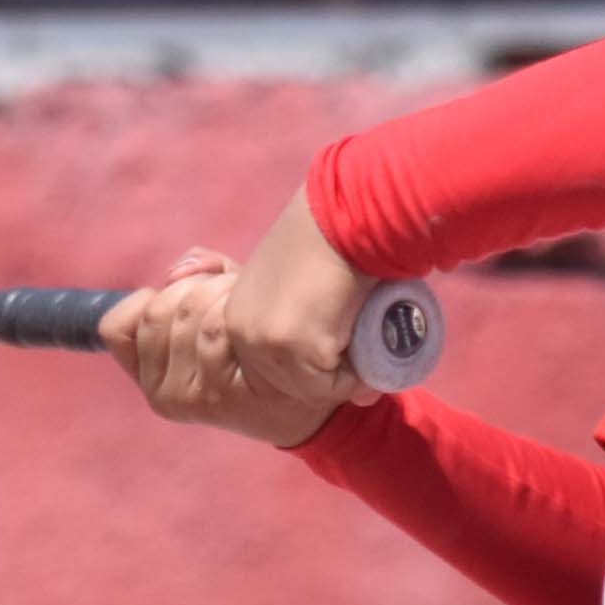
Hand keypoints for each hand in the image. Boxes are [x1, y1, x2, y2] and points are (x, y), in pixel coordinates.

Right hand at [99, 247, 340, 448]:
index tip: (185, 295)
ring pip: (188, 314)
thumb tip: (182, 269)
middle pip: (158, 310)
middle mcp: (161, 395)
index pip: (117, 325)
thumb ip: (196, 277)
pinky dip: (235, 307)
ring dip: (221, 292)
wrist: (308, 402)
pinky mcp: (221, 397)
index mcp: (148, 378)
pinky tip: (255, 315)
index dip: (151, 298)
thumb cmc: (257, 348)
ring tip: (247, 301)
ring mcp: (190, 399)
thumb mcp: (216, 308)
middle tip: (230, 292)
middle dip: (197, 286)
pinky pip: (215, 329)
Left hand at [223, 190, 380, 412]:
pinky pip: (331, 388)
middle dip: (327, 379)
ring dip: (346, 377)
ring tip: (366, 339)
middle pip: (288, 386)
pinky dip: (357, 376)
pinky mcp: (292, 348)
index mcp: (236, 315)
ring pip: (311, 390)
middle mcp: (240, 330)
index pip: (269, 370)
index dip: (310, 367)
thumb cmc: (334, 241)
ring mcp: (263, 341)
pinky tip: (369, 341)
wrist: (347, 214)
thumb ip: (300, 317)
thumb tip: (318, 355)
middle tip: (359, 348)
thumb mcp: (299, 282)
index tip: (339, 343)